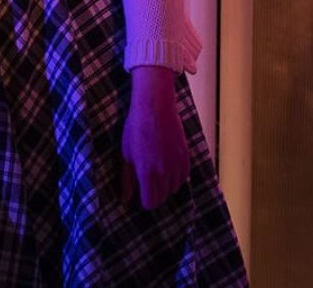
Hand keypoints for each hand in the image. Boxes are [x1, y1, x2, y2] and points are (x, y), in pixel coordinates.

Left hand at [120, 66, 189, 208]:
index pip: (151, 203)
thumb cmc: (135, 130)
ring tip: (154, 172)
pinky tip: (165, 166)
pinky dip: (175, 176)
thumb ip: (127, 180)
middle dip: (154, 195)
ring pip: (174, 188)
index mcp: (148, 174)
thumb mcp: (125, 155)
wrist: (155, 109)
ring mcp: (178, 166)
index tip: (139, 197)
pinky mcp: (186, 158)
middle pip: (163, 197)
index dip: (144, 202)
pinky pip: (183, 177)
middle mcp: (166, 174)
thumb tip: (125, 199)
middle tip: (144, 184)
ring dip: (165, 186)